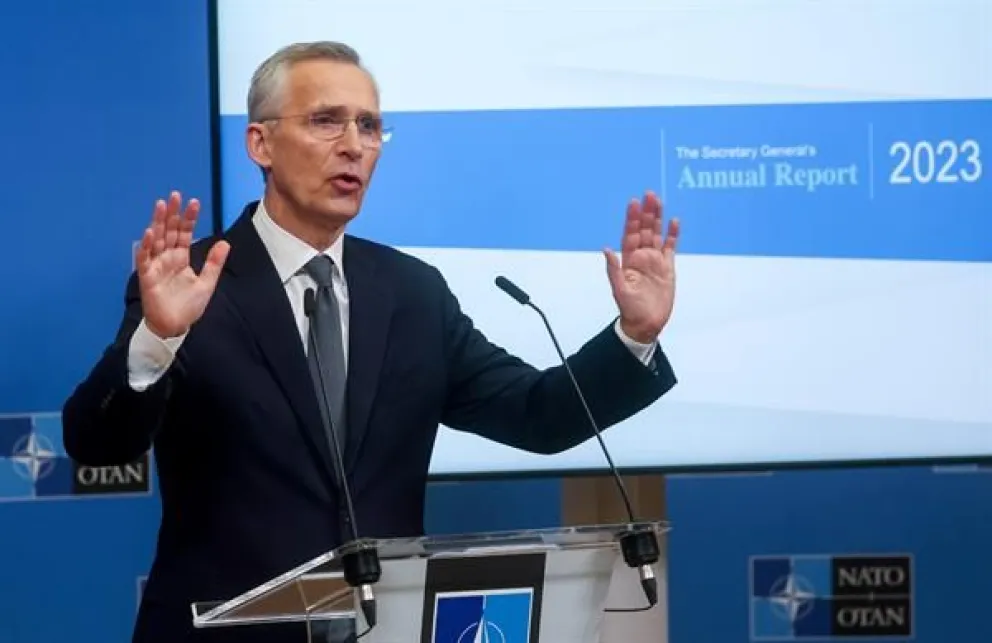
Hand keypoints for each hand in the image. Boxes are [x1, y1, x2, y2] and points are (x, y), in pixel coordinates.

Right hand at [135, 191, 229, 338]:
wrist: (175, 326)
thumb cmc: (189, 306)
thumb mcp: (207, 283)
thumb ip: (215, 263)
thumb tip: (225, 242)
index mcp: (181, 258)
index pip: (185, 233)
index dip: (189, 218)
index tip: (195, 202)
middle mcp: (167, 258)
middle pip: (169, 231)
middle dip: (172, 213)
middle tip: (175, 195)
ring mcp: (156, 265)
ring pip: (156, 240)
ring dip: (158, 222)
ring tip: (161, 205)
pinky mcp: (147, 276)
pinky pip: (145, 259)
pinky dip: (146, 246)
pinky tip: (150, 232)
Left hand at [603, 191, 678, 343]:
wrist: (646, 323)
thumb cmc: (630, 309)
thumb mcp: (620, 290)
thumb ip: (614, 269)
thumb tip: (606, 249)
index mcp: (629, 260)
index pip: (631, 234)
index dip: (632, 219)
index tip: (634, 202)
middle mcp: (641, 257)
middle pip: (645, 230)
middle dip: (646, 212)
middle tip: (649, 194)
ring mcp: (655, 261)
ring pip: (657, 234)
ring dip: (658, 218)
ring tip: (659, 201)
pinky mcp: (667, 268)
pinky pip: (671, 247)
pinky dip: (672, 235)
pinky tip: (674, 222)